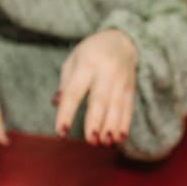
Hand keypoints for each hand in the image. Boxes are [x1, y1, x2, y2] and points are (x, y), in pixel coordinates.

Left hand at [54, 29, 137, 146]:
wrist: (120, 42)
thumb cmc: (90, 55)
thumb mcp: (72, 62)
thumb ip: (65, 84)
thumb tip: (56, 103)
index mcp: (86, 65)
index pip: (74, 92)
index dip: (66, 113)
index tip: (61, 132)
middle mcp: (105, 72)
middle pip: (100, 100)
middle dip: (95, 122)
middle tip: (90, 141)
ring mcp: (120, 80)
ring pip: (116, 106)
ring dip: (112, 127)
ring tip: (105, 144)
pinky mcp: (130, 88)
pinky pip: (128, 108)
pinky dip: (124, 125)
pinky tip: (119, 139)